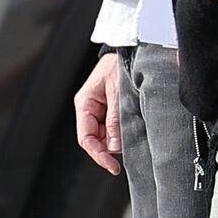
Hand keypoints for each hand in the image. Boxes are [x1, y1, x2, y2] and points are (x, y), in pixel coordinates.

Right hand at [74, 52, 121, 173]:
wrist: (131, 51)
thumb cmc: (120, 65)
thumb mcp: (118, 91)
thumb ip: (115, 118)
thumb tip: (114, 146)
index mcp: (84, 104)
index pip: (86, 138)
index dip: (98, 155)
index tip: (112, 166)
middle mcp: (90, 110)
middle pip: (96, 140)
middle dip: (110, 148)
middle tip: (127, 152)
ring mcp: (100, 111)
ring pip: (107, 137)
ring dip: (118, 140)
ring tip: (133, 132)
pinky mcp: (111, 111)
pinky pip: (114, 129)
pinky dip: (123, 132)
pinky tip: (132, 129)